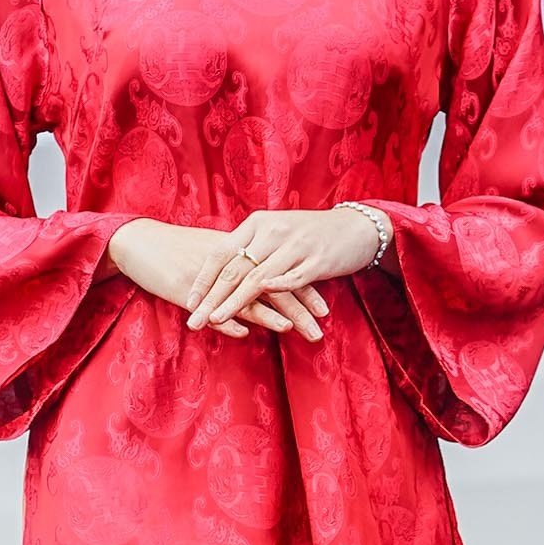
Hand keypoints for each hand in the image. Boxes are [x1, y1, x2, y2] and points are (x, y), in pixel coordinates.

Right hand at [106, 218, 330, 341]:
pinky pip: (212, 306)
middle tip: (320, 330)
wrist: (139, 242)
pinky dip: (229, 319)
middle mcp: (231, 262)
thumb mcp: (214, 260)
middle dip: (299, 308)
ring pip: (248, 297)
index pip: (279, 270)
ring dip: (274, 316)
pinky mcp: (188, 288)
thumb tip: (262, 293)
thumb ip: (240, 273)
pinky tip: (246, 333)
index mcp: (240, 253)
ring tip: (297, 331)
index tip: (324, 309)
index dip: (303, 289)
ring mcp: (210, 276)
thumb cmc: (176, 252)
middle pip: (272, 285)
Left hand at [184, 206, 384, 330]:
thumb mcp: (275, 232)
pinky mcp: (317, 261)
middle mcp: (273, 232)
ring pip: (258, 278)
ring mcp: (295, 246)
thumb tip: (222, 269)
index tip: (188, 302)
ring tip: (216, 320)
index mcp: (258, 224)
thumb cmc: (310, 234)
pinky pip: (292, 280)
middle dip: (211, 298)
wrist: (355, 227)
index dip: (204, 279)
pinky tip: (260, 311)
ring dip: (234, 302)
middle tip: (194, 320)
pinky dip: (272, 295)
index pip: (222, 252)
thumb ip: (250, 247)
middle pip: (235, 269)